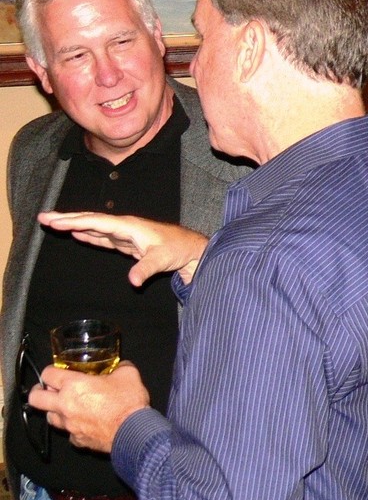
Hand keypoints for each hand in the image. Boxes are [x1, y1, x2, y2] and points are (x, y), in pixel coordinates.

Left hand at [28, 362, 149, 452]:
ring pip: (49, 417)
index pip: (48, 374)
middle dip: (38, 392)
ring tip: (67, 407)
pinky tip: (85, 423)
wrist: (134, 431)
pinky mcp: (77, 439)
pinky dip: (73, 427)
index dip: (50, 371)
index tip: (56, 372)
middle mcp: (65, 405)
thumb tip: (121, 366)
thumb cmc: (127, 404)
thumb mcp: (129, 375)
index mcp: (74, 385)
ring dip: (55, 410)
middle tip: (48, 390)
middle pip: (36, 398)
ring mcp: (69, 424)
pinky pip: (69, 432)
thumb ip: (121, 367)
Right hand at [38, 211, 208, 285]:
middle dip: (67, 219)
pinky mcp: (127, 244)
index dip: (75, 221)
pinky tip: (77, 234)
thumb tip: (132, 282)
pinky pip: (103, 237)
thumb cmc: (177, 250)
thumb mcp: (161, 259)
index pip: (96, 221)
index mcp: (128, 226)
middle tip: (43, 217)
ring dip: (74, 225)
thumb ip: (146, 269)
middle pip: (91, 220)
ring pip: (94, 227)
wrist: (191, 250)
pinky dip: (89, 235)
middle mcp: (123, 227)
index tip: (55, 221)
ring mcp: (124, 235)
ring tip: (53, 222)